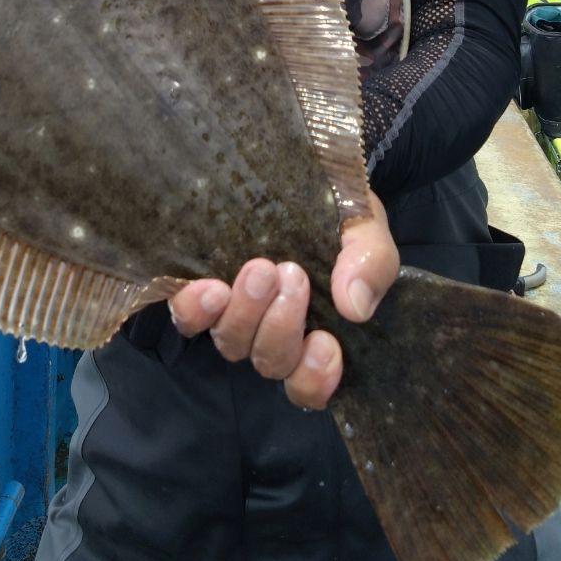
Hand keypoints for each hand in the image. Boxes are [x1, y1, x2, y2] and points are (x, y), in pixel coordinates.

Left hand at [168, 191, 397, 407]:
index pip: (310, 384)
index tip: (325, 342)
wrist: (306, 176)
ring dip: (245, 313)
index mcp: (319, 332)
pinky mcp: (203, 290)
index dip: (314, 378)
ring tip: (259, 269)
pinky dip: (196, 310)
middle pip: (271, 361)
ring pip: (232, 343)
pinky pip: (189, 318)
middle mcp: (273, 333)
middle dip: (282, 325)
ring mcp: (236, 313)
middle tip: (293, 274)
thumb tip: (354, 307)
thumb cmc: (341, 215)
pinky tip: (210, 288)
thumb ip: (371, 263)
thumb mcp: (367, 230)